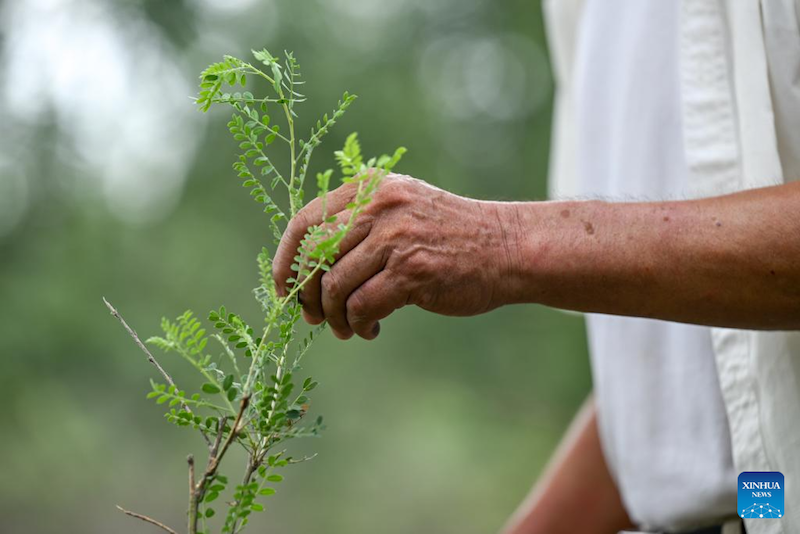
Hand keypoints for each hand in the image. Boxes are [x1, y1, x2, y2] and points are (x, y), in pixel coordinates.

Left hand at [274, 173, 522, 339]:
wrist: (507, 248)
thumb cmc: (451, 236)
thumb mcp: (403, 209)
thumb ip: (361, 222)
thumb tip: (308, 265)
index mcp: (371, 189)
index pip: (306, 220)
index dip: (287, 259)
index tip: (285, 288)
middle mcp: (379, 206)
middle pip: (314, 254)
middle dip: (305, 293)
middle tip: (313, 316)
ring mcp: (396, 237)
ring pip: (335, 285)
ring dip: (334, 316)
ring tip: (346, 328)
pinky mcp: (413, 270)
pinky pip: (362, 306)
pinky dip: (357, 325)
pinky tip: (369, 330)